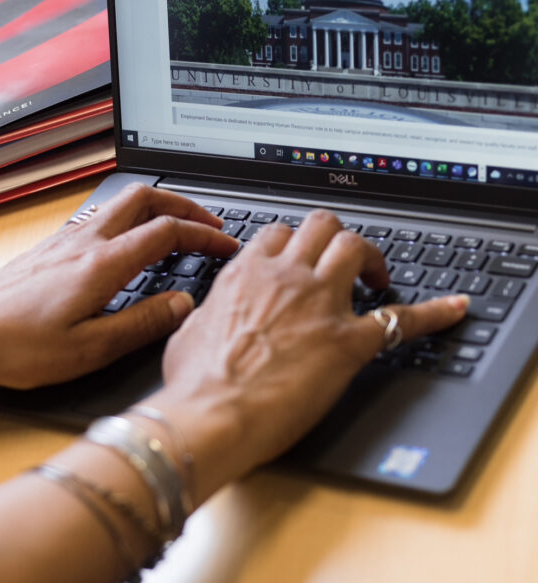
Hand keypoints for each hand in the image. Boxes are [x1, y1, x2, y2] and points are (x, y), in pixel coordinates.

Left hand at [0, 183, 237, 393]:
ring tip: (180, 228)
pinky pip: (104, 215)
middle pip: (147, 198)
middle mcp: (86, 240)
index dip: (205, 235)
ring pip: (124, 201)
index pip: (167, 232)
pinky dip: (134, 217)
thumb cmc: (18, 346)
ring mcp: (68, 237)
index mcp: (102, 264)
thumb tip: (183, 304)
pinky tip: (134, 241)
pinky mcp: (55, 244)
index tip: (227, 246)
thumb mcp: (89, 348)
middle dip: (186, 206)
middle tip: (210, 225)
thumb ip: (143, 323)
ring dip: (160, 207)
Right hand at [151, 210, 468, 500]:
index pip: (279, 234)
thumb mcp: (188, 333)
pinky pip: (402, 318)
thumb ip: (207, 312)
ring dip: (370, 256)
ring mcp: (320, 304)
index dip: (294, 242)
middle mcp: (287, 277)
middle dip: (334, 236)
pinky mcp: (348, 341)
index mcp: (247, 274)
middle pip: (322, 226)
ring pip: (355, 247)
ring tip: (377, 275)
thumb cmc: (195, 381)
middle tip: (342, 257)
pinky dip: (432, 312)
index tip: (300, 254)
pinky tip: (452, 309)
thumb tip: (205, 312)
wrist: (211, 414)